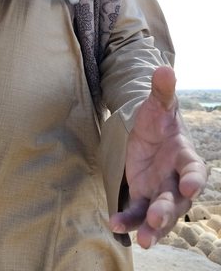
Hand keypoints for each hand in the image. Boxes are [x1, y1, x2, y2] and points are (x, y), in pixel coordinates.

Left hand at [109, 65, 206, 247]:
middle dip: (169, 211)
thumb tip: (164, 67)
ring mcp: (160, 190)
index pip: (194, 169)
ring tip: (142, 240)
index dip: (194, 178)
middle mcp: (176, 178)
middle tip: (158, 220)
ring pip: (160, 213)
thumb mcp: (157, 104)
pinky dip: (128, 220)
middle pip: (177, 199)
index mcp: (184, 155)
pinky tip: (114, 224)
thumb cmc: (158, 119)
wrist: (146, 131)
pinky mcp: (143, 196)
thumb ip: (162, 91)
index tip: (192, 186)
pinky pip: (137, 212)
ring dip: (152, 227)